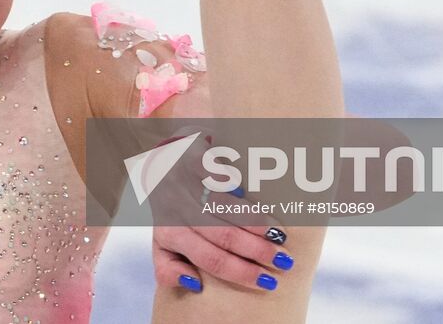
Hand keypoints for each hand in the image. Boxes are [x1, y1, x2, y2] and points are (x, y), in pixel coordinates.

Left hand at [144, 129, 294, 293]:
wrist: (159, 163)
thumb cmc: (171, 211)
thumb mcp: (162, 243)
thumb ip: (169, 268)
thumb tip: (195, 285)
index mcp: (169, 235)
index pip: (210, 259)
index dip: (241, 272)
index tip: (268, 282)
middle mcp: (175, 209)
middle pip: (221, 235)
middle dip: (256, 250)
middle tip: (283, 260)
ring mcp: (183, 182)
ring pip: (222, 206)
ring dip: (253, 221)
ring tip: (278, 234)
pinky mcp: (191, 157)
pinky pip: (213, 171)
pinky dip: (232, 183)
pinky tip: (251, 192)